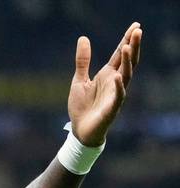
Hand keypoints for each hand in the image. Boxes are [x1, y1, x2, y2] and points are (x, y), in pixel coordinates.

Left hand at [68, 22, 140, 146]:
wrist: (80, 131)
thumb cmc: (82, 106)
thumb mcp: (79, 80)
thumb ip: (83, 61)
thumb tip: (83, 37)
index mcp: (107, 74)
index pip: (119, 54)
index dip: (127, 40)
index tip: (135, 26)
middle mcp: (114, 82)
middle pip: (127, 61)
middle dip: (132, 46)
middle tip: (138, 30)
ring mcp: (115, 94)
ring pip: (126, 75)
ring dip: (127, 61)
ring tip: (127, 46)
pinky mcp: (111, 108)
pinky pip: (118, 96)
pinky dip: (119, 86)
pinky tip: (118, 77)